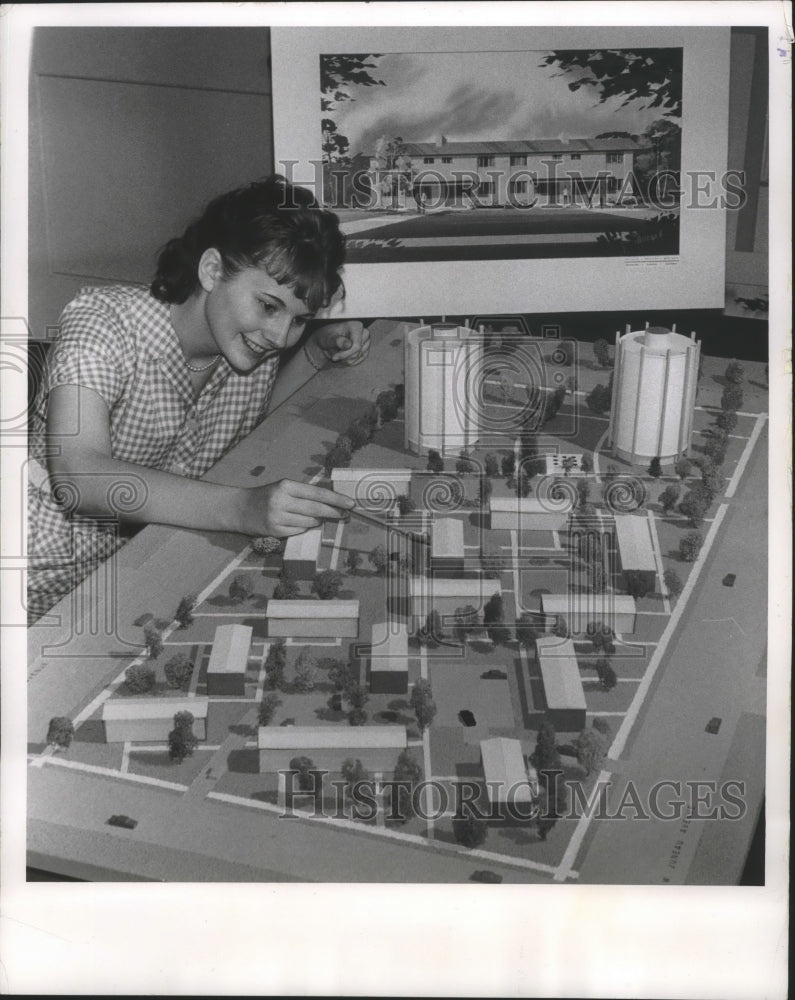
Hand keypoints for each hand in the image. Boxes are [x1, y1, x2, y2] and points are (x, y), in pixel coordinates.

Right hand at [236, 478, 354, 536]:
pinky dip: (304, 529)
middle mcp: (281, 500)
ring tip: (318, 519)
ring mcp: (277, 517)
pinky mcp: (274, 530)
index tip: (351, 503)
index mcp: (286, 485)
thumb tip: (331, 503)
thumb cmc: (266, 496)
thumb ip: (304, 494)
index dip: (336, 499)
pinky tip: (301, 524)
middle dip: (334, 513)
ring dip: (317, 522)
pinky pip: (298, 532)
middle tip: (346, 515)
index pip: (317, 493)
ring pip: (309, 523)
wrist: (239, 508)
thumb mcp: (283, 487)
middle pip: (316, 509)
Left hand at [310, 320, 369, 365]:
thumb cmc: (327, 338)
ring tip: (337, 355)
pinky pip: (360, 360)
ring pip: (359, 357)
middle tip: (335, 356)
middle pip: (358, 352)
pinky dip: (350, 361)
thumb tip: (347, 344)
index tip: (334, 358)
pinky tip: (342, 357)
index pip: (356, 346)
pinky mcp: (365, 349)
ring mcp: (366, 341)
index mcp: (356, 326)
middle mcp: (364, 332)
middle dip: (346, 357)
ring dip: (346, 360)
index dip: (345, 354)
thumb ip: (337, 341)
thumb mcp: (328, 339)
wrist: (327, 341)